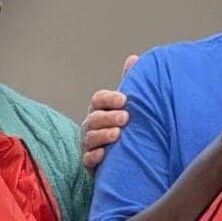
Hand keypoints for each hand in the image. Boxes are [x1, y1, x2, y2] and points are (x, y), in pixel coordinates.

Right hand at [81, 54, 138, 170]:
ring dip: (103, 135)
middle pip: (94, 118)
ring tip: (117, 134)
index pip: (98, 99)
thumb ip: (129, 83)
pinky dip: (94, 156)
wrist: (123, 156)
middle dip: (109, 117)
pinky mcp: (89, 161)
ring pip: (90, 137)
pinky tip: (104, 154)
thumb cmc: (124, 125)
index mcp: (99, 109)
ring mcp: (89, 143)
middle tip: (125, 118)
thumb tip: (134, 59)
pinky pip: (87, 159)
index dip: (109, 98)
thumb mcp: (127, 105)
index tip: (124, 100)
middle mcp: (91, 124)